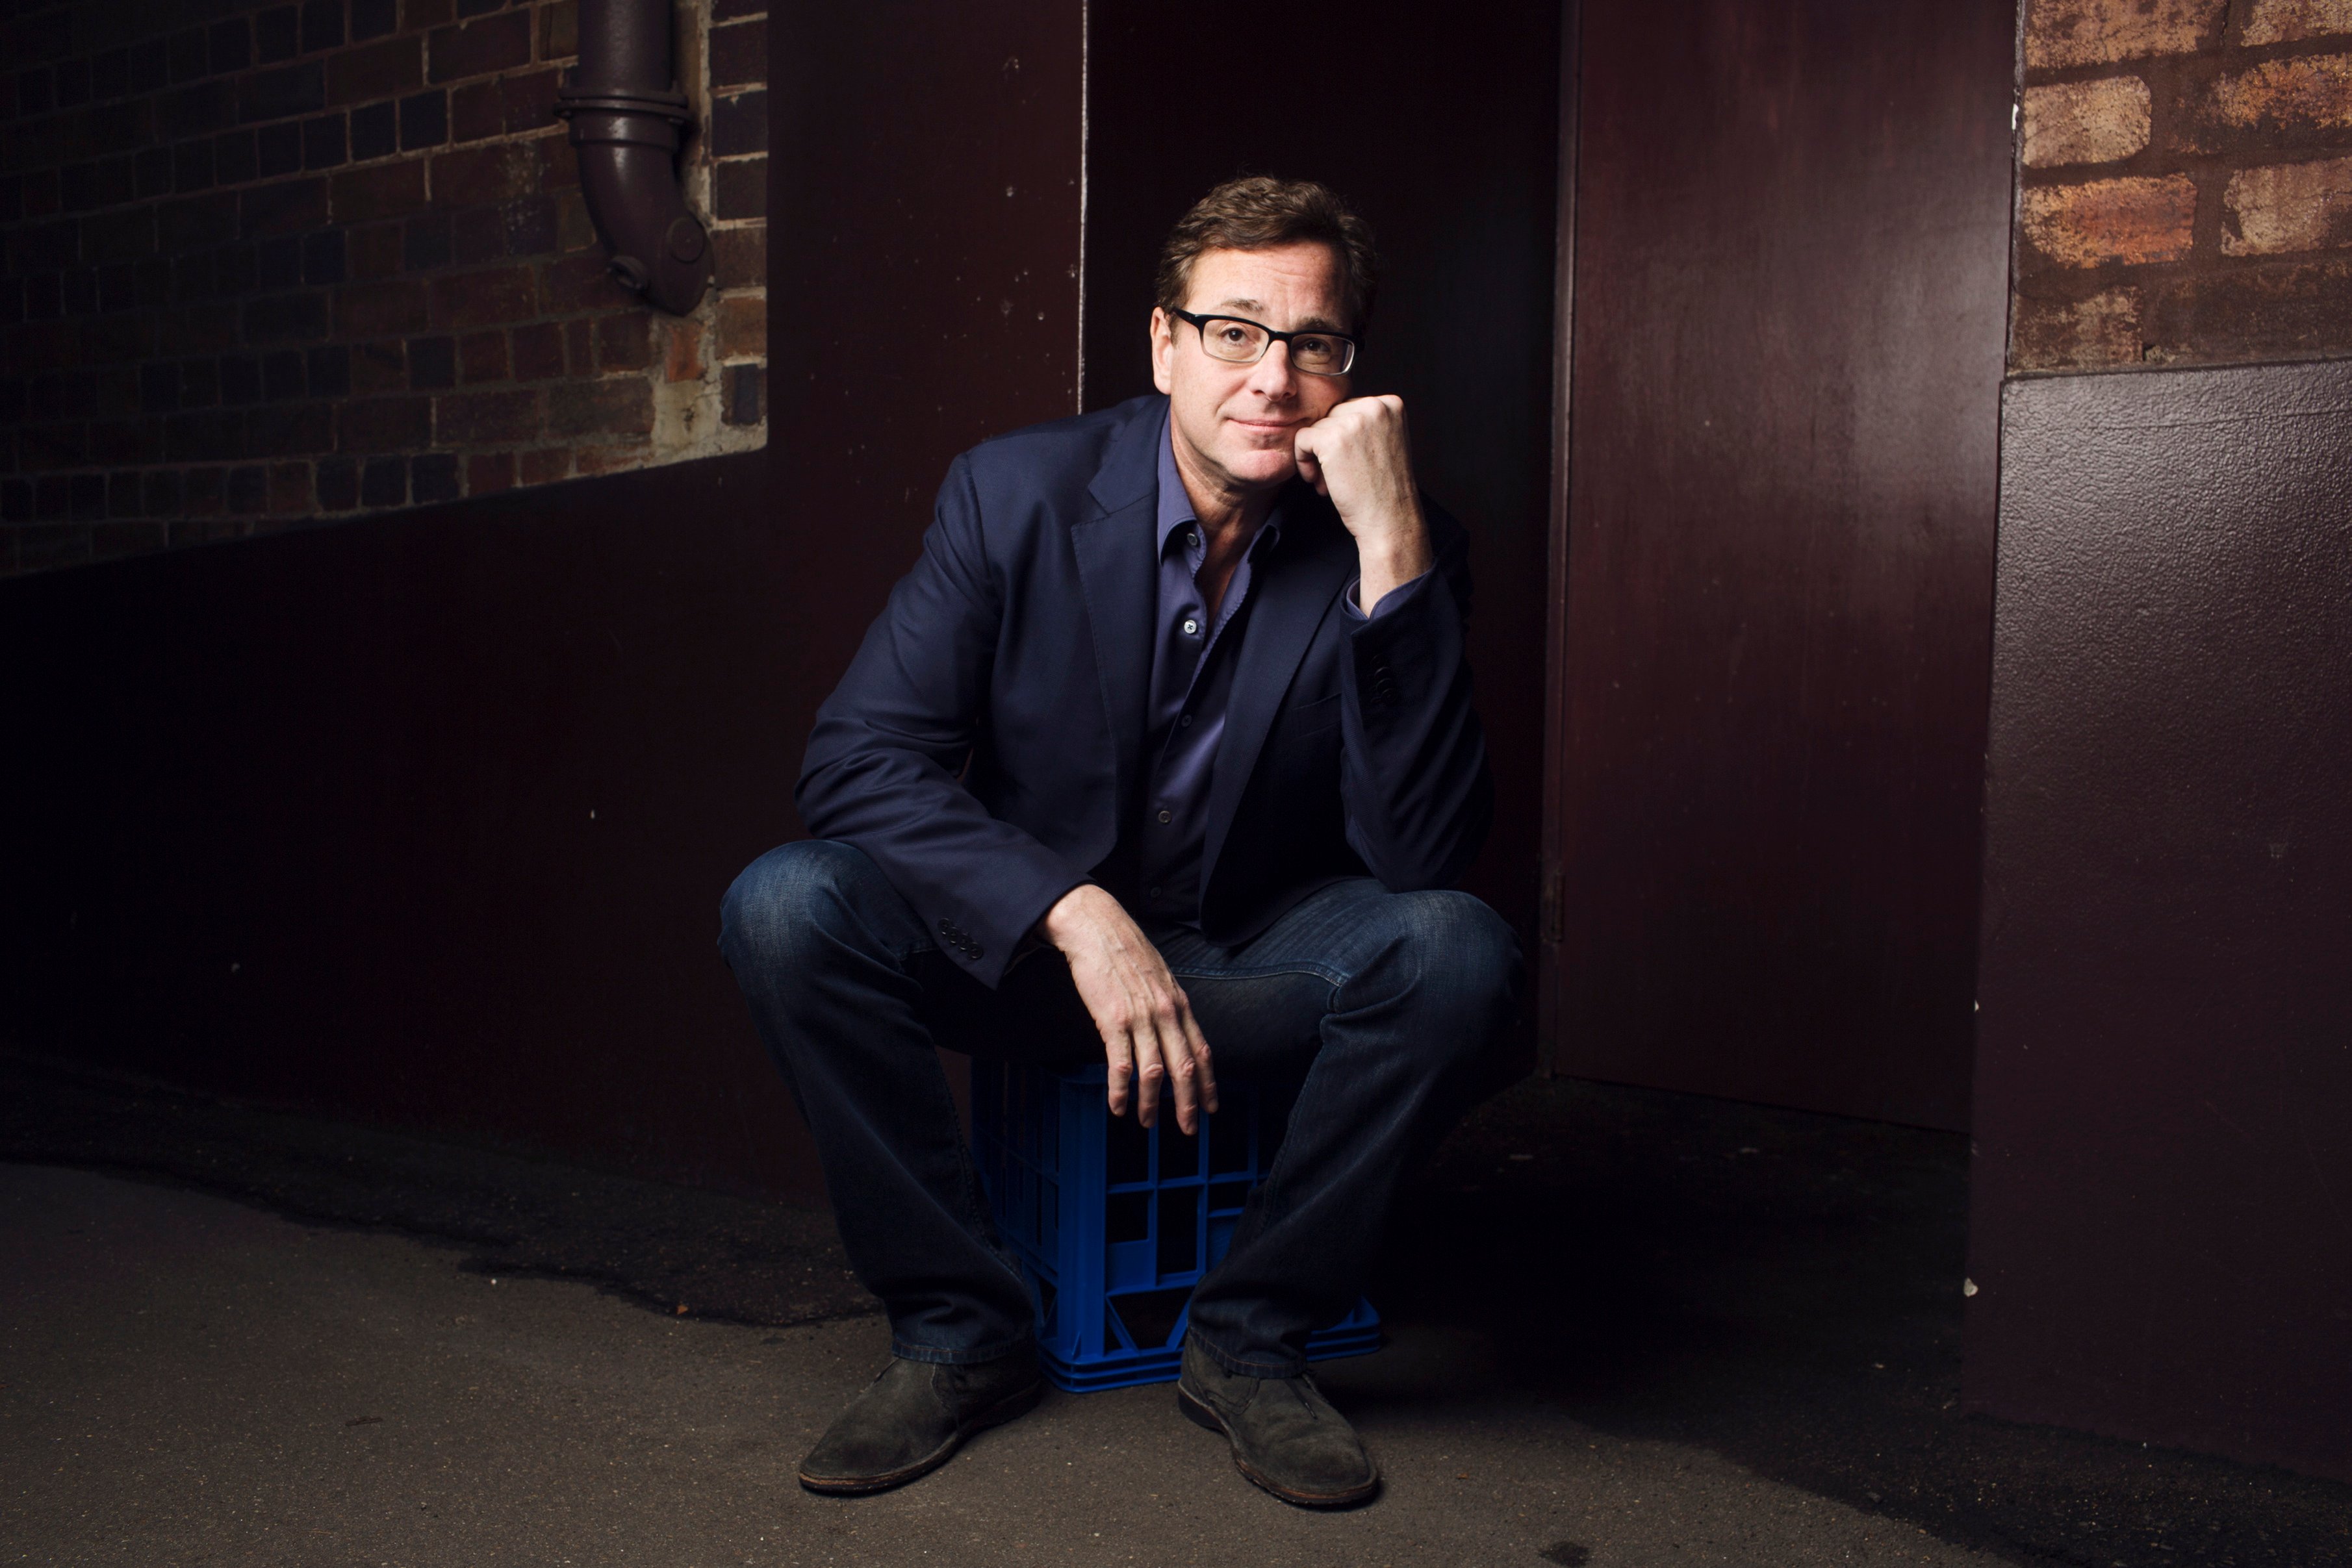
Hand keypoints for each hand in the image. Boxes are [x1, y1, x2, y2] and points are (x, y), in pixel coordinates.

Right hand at [1037, 885, 1217, 1132]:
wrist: (1096, 927)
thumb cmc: (1124, 950)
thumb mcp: (1158, 977)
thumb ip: (1168, 1005)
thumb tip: (1172, 1030)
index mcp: (1179, 1003)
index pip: (1202, 1051)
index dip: (1208, 1083)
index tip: (1210, 1106)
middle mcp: (1166, 1013)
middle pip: (1184, 1068)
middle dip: (1187, 1104)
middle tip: (1188, 1129)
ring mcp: (1140, 1018)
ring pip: (1153, 1072)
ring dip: (1150, 1103)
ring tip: (1146, 1123)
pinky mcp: (1113, 1020)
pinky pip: (1120, 1064)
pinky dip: (1120, 1090)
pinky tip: (1118, 1105)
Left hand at [1292, 395, 1433, 607]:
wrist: (1390, 520)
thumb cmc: (1385, 490)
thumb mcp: (1385, 444)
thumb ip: (1365, 424)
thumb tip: (1329, 415)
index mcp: (1390, 404)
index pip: (1348, 409)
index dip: (1342, 438)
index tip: (1348, 463)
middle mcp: (1374, 406)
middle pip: (1331, 417)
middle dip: (1328, 446)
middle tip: (1334, 477)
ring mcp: (1353, 420)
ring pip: (1316, 428)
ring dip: (1316, 457)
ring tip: (1328, 483)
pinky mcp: (1332, 438)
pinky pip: (1301, 439)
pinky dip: (1303, 461)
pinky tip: (1318, 482)